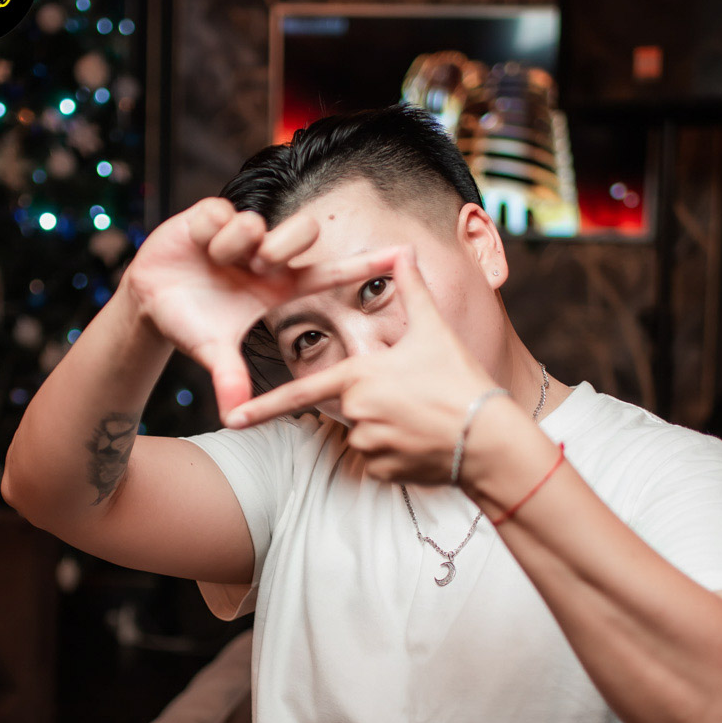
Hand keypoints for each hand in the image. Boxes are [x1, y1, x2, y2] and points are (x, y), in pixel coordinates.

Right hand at [120, 196, 404, 419]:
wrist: (150, 300)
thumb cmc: (192, 324)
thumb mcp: (212, 351)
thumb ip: (229, 378)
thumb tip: (233, 416)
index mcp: (277, 287)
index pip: (329, 272)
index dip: (362, 264)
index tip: (401, 254)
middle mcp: (265, 257)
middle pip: (303, 231)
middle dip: (284, 245)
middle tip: (260, 265)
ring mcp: (240, 235)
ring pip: (256, 224)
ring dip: (235, 247)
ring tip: (217, 262)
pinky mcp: (211, 216)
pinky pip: (222, 214)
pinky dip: (210, 233)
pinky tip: (199, 247)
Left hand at [222, 245, 499, 484]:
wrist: (489, 439)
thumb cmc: (461, 381)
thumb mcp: (435, 331)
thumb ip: (412, 290)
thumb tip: (405, 251)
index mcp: (360, 376)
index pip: (302, 394)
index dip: (263, 408)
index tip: (232, 418)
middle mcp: (356, 413)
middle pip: (349, 409)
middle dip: (375, 404)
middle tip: (414, 399)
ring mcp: (368, 446)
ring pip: (363, 437)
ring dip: (386, 429)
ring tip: (423, 421)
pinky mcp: (383, 472)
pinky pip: (377, 462)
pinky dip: (395, 455)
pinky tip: (423, 444)